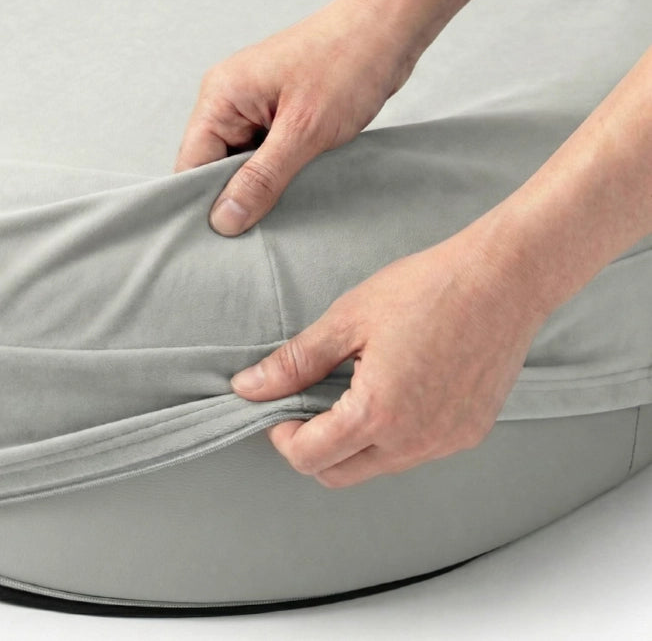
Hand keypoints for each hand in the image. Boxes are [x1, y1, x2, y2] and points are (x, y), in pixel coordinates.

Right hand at [173, 0, 415, 235]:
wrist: (389, 29)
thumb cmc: (348, 64)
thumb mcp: (303, 132)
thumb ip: (261, 179)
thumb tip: (224, 220)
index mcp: (221, 97)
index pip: (191, 164)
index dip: (203, 203)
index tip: (224, 240)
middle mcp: (230, 101)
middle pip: (214, 167)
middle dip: (235, 198)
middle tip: (258, 233)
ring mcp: (256, 107)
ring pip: (243, 164)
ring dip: (261, 187)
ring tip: (283, 210)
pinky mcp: (280, 114)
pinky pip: (267, 154)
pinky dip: (279, 174)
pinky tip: (296, 189)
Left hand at [229, 224, 549, 487]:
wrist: (504, 279)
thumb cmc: (427, 289)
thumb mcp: (348, 319)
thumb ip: (295, 362)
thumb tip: (248, 388)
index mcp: (378, 413)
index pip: (308, 458)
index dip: (282, 435)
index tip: (279, 406)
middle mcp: (415, 441)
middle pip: (339, 474)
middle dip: (313, 447)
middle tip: (310, 401)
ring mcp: (446, 442)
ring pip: (378, 466)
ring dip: (354, 442)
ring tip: (354, 389)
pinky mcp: (470, 433)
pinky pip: (416, 452)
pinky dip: (393, 435)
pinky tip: (396, 390)